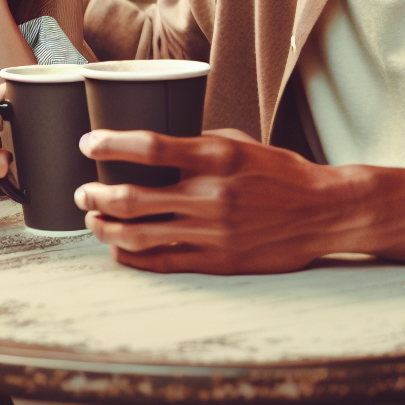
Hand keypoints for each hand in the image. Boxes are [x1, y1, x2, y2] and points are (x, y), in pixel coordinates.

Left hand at [73, 128, 361, 273]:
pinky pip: (161, 261)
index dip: (111, 144)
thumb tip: (154, 147)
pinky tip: (118, 247)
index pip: (149, 147)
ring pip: (138, 234)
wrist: (322, 212)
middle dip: (96, 195)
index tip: (88, 142)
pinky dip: (131, 255)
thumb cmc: (281, 172)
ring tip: (93, 219)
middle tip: (83, 191)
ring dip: (106, 227)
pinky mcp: (216, 261)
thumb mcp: (241, 143)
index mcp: (216, 156)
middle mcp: (210, 195)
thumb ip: (198, 144)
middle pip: (133, 197)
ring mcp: (212, 232)